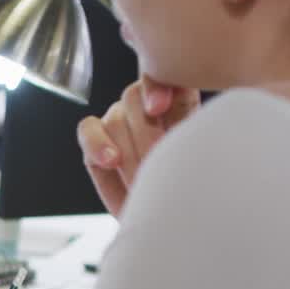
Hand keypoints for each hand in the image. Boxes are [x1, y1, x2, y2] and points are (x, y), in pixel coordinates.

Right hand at [77, 77, 200, 216]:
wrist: (170, 211)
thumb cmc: (190, 185)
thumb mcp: (201, 160)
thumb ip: (195, 135)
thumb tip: (199, 125)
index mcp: (178, 98)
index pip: (165, 78)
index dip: (157, 88)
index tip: (158, 108)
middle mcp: (144, 103)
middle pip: (134, 99)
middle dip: (146, 135)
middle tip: (159, 165)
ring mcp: (118, 117)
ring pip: (115, 119)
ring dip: (128, 152)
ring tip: (141, 179)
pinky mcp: (94, 137)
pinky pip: (88, 130)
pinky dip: (97, 144)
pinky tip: (111, 160)